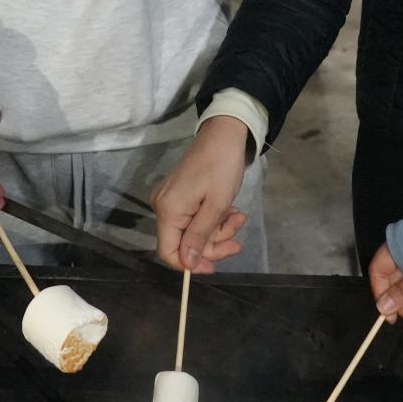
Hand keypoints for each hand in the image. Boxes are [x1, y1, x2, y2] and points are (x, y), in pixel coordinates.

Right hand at [151, 116, 251, 272]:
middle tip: (238, 240)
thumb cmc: (221, 167)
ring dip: (218, 230)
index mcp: (168, 210)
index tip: (214, 267)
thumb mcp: (216, 205)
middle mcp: (163, 206)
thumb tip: (187, 264)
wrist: (224, 134)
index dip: (190, 264)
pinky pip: (195, 218)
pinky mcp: (180, 195)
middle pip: (184, 243)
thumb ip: (200, 236)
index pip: (169, 252)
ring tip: (238, 217)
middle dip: (213, 243)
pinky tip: (231, 211)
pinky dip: (214, 219)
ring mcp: (171, 200)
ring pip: (193, 232)